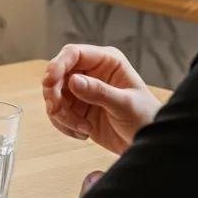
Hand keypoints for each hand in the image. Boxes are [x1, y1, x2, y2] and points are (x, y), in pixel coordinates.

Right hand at [42, 44, 161, 155]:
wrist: (146, 144)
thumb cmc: (145, 119)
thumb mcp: (125, 105)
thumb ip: (99, 92)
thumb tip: (73, 80)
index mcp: (106, 61)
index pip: (73, 53)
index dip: (58, 64)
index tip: (50, 80)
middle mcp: (90, 72)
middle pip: (57, 73)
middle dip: (54, 94)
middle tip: (57, 110)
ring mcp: (81, 90)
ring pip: (54, 94)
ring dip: (61, 114)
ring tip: (82, 128)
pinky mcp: (76, 108)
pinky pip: (57, 112)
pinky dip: (63, 124)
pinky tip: (83, 133)